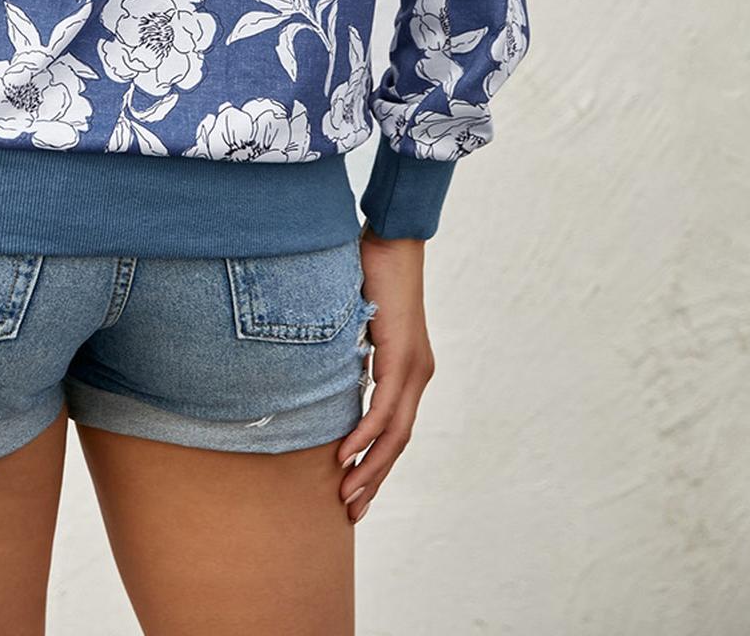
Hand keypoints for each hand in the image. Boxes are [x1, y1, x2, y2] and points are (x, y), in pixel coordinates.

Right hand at [334, 227, 435, 523]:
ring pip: (395, 433)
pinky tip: (347, 453)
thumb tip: (330, 370)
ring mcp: (414, 367)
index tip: (357, 490)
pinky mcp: (403, 355)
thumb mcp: (360, 323)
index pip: (396, 430)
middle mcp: (419, 374)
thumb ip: (354, 352)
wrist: (395, 239)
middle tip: (352, 511)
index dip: (378, 463)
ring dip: (370, 466)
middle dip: (374, 479)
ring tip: (348, 495)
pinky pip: (385, 407)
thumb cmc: (374, 272)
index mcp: (411, 370)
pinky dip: (366, 433)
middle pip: (398, 442)